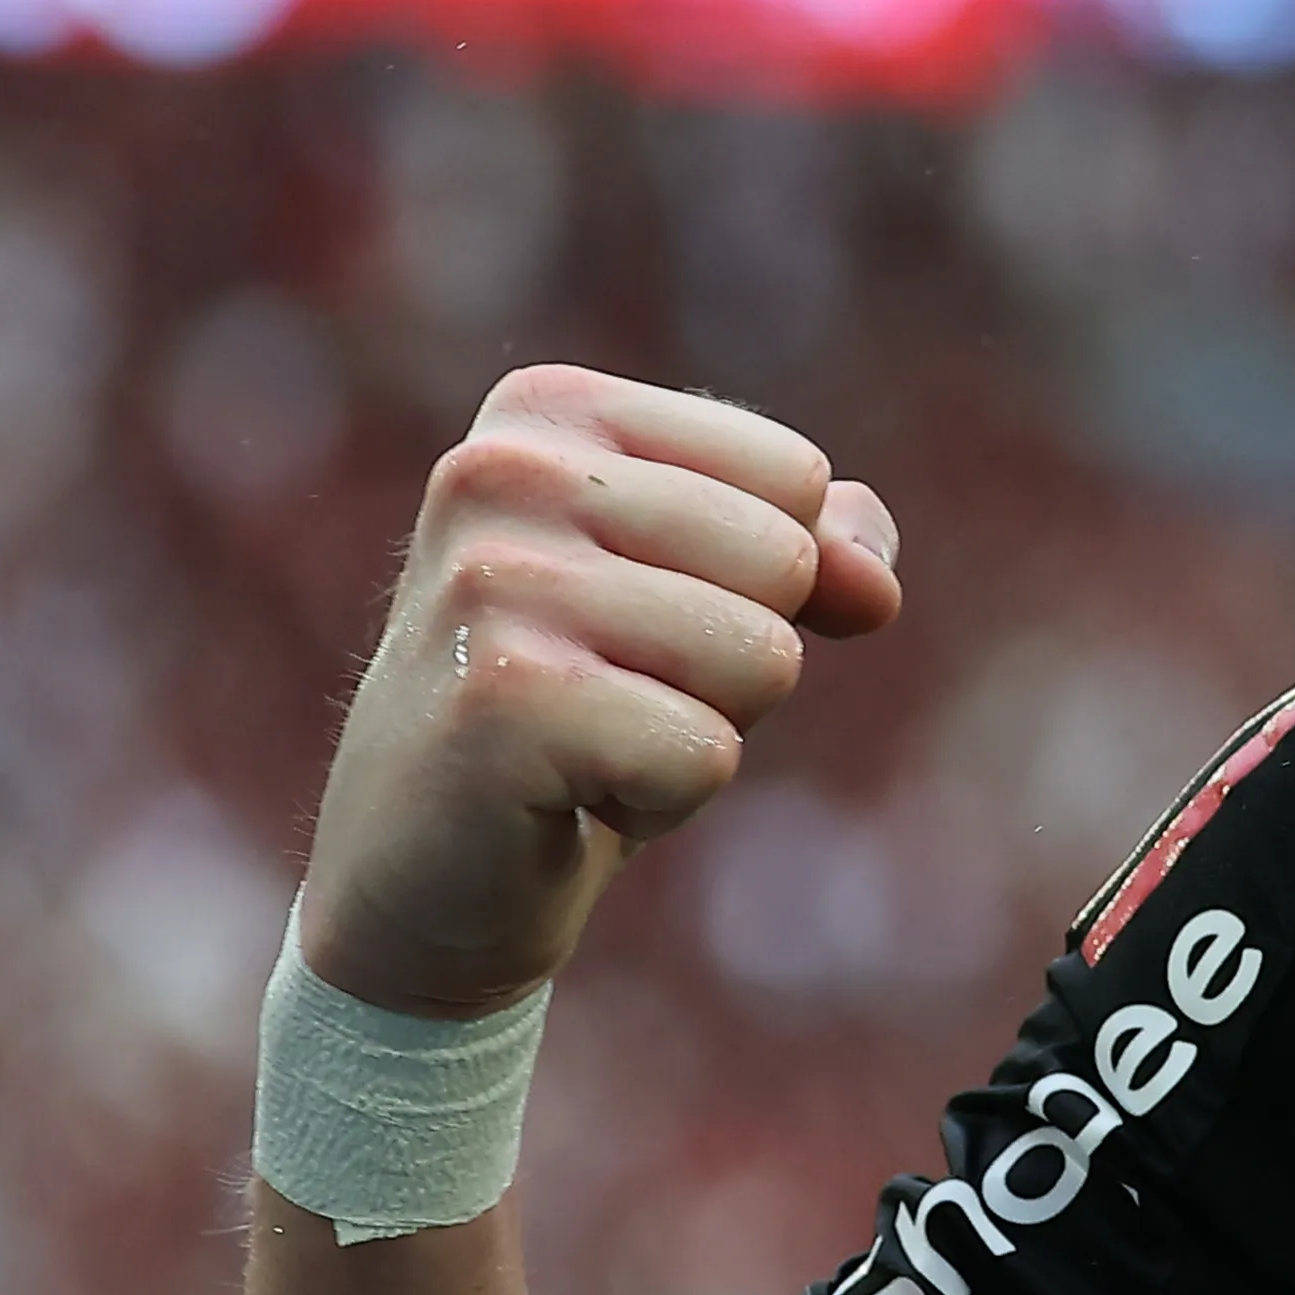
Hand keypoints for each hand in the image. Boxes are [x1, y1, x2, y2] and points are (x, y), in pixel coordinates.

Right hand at [294, 369, 904, 1019]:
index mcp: (545, 412)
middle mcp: (500, 470)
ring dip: (700, 729)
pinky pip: (708, 752)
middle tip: (610, 696)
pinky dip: (663, 800)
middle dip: (734, 660)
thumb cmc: (573, 718)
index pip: (793, 477)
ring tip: (589, 742)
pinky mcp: (500, 701)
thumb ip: (813, 547)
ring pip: (762, 655)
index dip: (758, 582)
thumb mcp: (698, 599)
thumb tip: (874, 581)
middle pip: (786, 561)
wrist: (419, 882)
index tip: (637, 625)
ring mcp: (490, 583)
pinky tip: (564, 798)